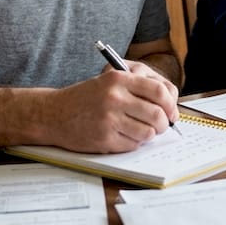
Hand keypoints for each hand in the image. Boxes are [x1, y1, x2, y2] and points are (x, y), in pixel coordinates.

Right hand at [46, 64, 180, 152]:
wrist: (53, 113)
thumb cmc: (86, 98)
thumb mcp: (109, 82)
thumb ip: (138, 90)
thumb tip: (169, 107)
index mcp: (119, 79)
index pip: (159, 91)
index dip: (171, 105)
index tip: (172, 113)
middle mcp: (115, 98)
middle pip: (157, 115)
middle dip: (164, 124)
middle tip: (161, 126)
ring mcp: (109, 120)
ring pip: (148, 133)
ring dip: (148, 135)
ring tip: (140, 131)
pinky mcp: (104, 139)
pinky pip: (133, 145)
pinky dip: (133, 143)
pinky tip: (123, 136)